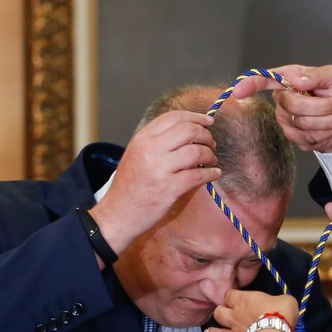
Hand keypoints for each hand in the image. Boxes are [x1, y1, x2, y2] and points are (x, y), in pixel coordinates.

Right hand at [93, 111, 219, 253]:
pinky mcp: (169, 188)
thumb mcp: (135, 154)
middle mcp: (150, 150)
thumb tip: (188, 131)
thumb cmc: (129, 186)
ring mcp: (160, 169)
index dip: (195, 117)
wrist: (118, 214)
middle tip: (211, 144)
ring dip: (210, 154)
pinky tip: (214, 174)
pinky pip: (198, 175)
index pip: (173, 117)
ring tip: (211, 160)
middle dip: (206, 135)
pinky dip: (210, 173)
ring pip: (196, 152)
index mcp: (142, 139)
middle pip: (188, 130)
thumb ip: (157, 141)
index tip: (208, 121)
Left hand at [207, 290, 297, 331]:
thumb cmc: (279, 312)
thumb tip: (282, 306)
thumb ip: (279, 302)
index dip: (230, 295)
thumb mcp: (285, 300)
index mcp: (243, 302)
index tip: (233, 296)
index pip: (230, 295)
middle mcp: (235, 318)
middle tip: (220, 313)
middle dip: (219, 312)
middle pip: (219, 313)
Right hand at [228, 63, 331, 153]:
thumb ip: (317, 75)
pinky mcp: (295, 138)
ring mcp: (286, 121)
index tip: (238, 91)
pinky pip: (309, 138)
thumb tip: (298, 80)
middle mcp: (283, 100)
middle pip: (294, 106)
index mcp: (288, 80)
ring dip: (331, 121)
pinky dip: (329, 133)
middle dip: (323, 106)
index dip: (250, 84)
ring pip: (304, 124)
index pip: (264, 80)